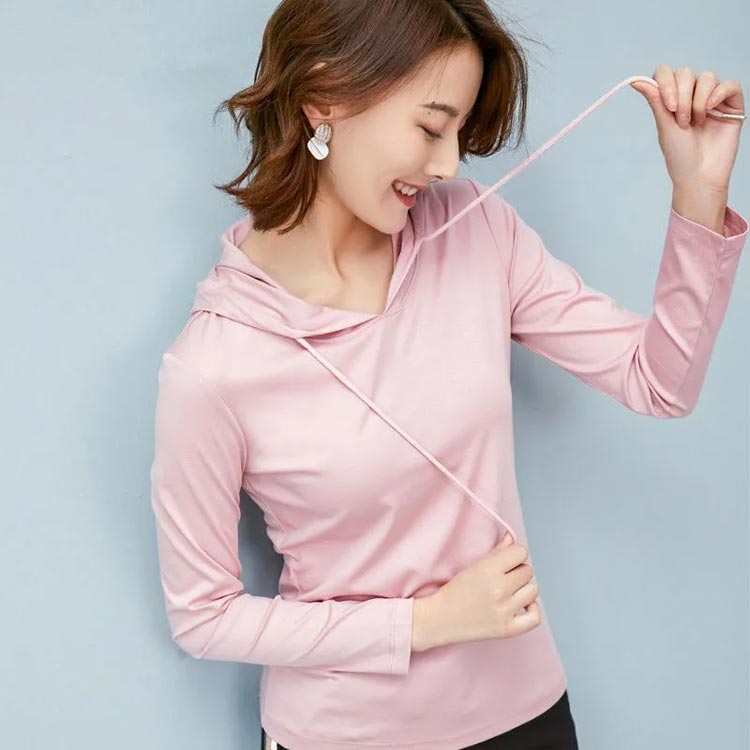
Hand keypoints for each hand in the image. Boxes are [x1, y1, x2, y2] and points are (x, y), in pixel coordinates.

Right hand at [412, 532, 540, 651]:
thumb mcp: (474, 566)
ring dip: (524, 590)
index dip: (514, 555)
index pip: (520, 552)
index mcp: (488, 569)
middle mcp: (498, 589)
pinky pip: (535, 617)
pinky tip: (521, 605)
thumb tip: (512, 539)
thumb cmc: (455, 592)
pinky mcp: (507, 629)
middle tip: (503, 578)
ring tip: (510, 592)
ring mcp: (504, 610)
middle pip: (527, 571)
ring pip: (533, 590)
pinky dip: (531, 609)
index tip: (506, 562)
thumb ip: (496, 551)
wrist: (440, 619)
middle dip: (517, 572)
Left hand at [629, 65, 744, 192]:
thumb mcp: (664, 125)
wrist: (699, 175)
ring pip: (707, 77)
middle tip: (683, 122)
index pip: (666, 73)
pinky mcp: (732, 104)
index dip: (666, 83)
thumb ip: (656, 100)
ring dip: (699, 100)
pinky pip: (730, 84)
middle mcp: (692, 96)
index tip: (668, 107)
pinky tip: (712, 109)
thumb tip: (636, 81)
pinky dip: (720, 93)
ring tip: (696, 123)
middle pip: (686, 73)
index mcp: (672, 99)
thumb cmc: (680, 155)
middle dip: (682, 97)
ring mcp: (712, 99)